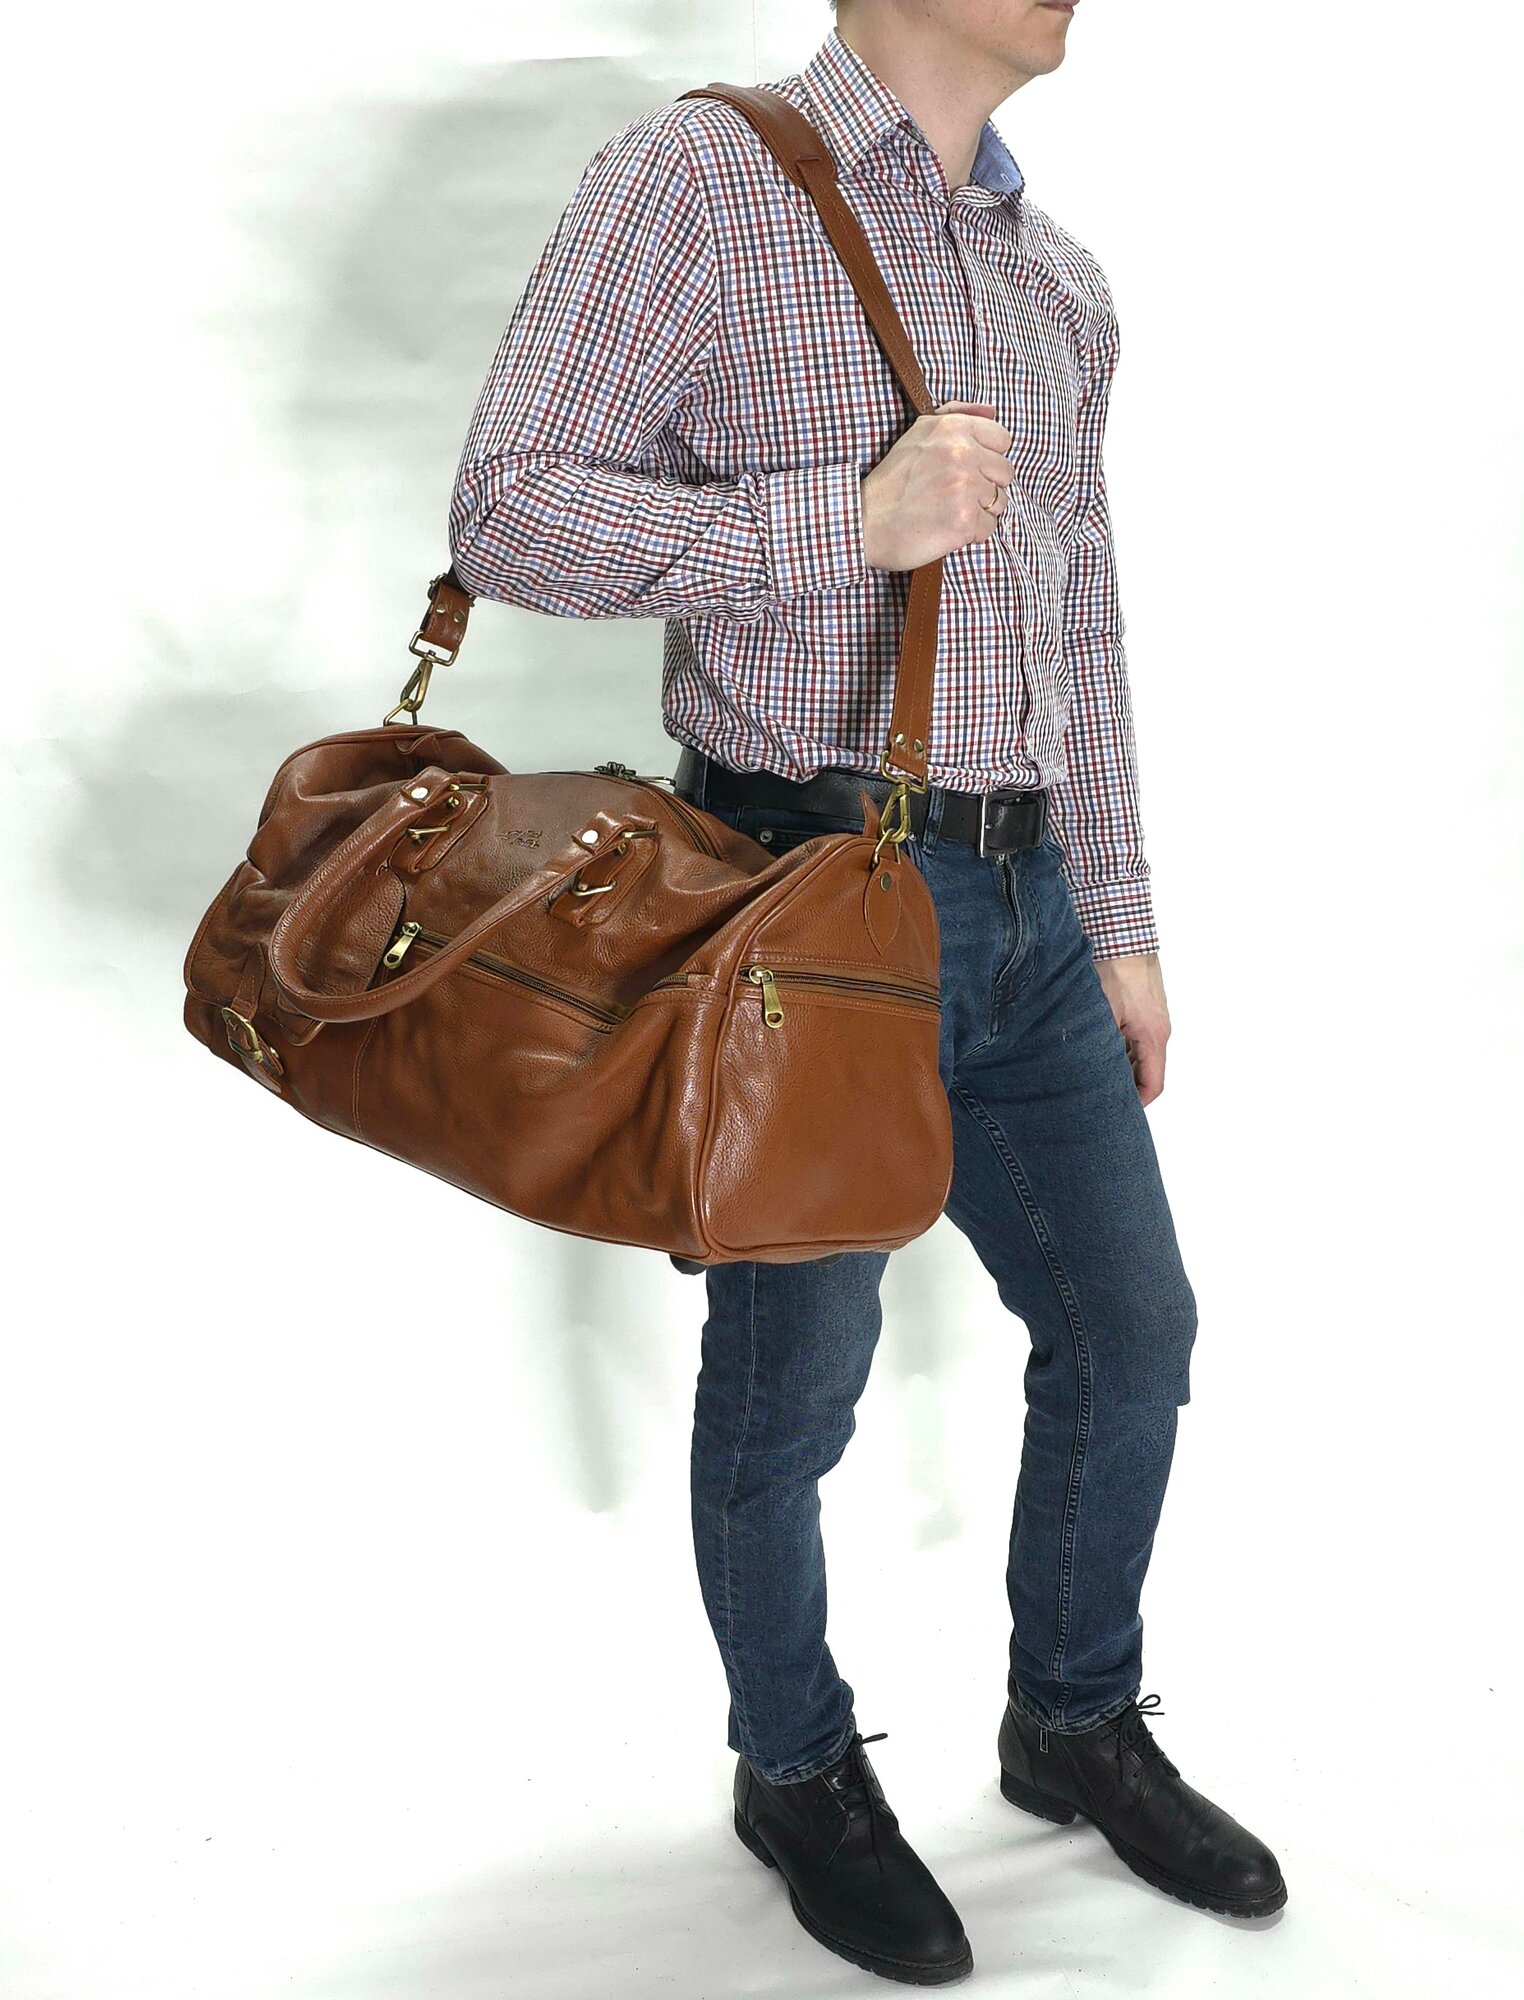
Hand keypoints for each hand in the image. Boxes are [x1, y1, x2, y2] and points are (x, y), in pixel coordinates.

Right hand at [860, 399, 1014, 569]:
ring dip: (980, 511)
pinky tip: (947, 528)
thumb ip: (957, 415)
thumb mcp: (919, 434)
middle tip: (955, 494)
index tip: (967, 469)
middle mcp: (962, 453)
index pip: (1002, 440)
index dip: (987, 458)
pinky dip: (972, 533)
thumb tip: (991, 409)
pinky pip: (989, 527)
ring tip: (950, 511)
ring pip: (1000, 502)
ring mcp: (965, 487)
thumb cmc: (893, 482)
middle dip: (986, 486)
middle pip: (1005, 473)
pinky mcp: (964, 520)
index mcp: (953, 428)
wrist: (866, 522)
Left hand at [1094, 951, 1170, 1105]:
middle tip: (1094, 1096)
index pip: (1154, 1086)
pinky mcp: (1145, 1004)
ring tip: (1089, 1071)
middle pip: (1145, 1071)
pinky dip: (1119, 1045)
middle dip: (1124, 1086)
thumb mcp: (1100, 1012)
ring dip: (1119, 1064)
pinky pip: (1135, 1035)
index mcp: (1153, 1037)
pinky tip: (1094, 1044)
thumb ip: (1096, 1044)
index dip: (1137, 1104)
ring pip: (1139, 1052)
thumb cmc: (1113, 966)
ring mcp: (1153, 1016)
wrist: (1123, 928)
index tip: (1116, 1113)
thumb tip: (1080, 1070)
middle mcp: (1159, 1029)